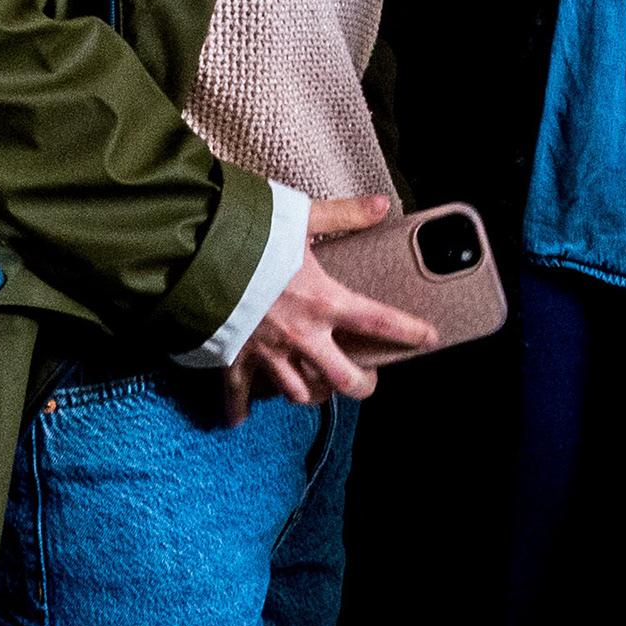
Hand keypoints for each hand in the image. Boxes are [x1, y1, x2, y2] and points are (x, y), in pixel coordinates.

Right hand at [218, 194, 436, 423]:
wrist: (197, 257)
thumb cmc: (251, 236)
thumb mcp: (301, 217)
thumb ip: (343, 214)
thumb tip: (381, 204)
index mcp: (324, 301)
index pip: (379, 322)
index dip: (409, 331)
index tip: (428, 338)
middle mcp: (302, 336)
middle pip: (343, 379)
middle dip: (361, 385)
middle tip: (366, 381)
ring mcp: (268, 353)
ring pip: (298, 392)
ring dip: (310, 393)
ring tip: (316, 388)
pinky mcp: (234, 359)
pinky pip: (238, 395)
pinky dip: (237, 409)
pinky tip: (238, 421)